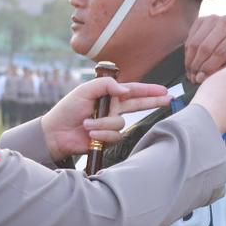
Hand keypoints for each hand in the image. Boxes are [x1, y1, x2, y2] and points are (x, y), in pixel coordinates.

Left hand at [40, 77, 172, 161]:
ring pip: (121, 123)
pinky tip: (90, 133)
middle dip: (153, 102)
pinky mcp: (107, 139)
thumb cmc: (67, 109)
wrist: (56, 133)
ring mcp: (111, 124)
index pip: (133, 91)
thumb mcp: (84, 91)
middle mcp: (113, 108)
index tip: (164, 90)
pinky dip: (101, 134)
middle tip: (169, 100)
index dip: (149, 90)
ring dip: (103, 123)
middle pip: (139, 105)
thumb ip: (105, 86)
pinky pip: (114, 135)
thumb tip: (125, 89)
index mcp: (108, 95)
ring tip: (87, 124)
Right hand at [185, 15, 225, 83]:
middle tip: (194, 78)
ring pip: (195, 43)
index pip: (220, 52)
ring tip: (191, 73)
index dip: (208, 67)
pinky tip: (190, 63)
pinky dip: (187, 53)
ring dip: (190, 61)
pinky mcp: (201, 19)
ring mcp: (213, 18)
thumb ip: (223, 68)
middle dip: (197, 66)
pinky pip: (190, 38)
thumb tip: (202, 78)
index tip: (201, 79)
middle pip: (206, 48)